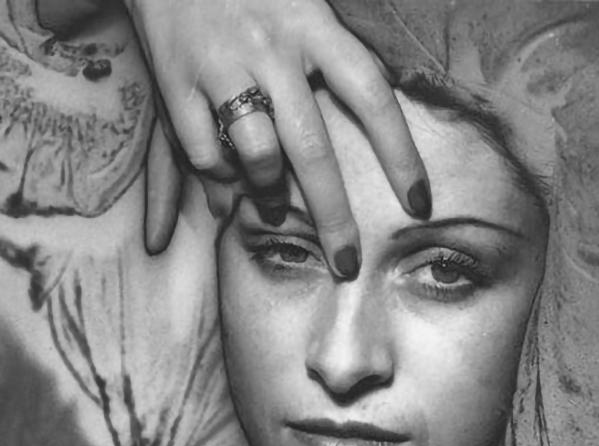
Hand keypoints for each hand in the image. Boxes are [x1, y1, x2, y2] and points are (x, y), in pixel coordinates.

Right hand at [125, 0, 430, 271]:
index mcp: (313, 22)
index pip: (371, 96)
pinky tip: (226, 193)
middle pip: (313, 148)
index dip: (401, 155)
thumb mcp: (304, 4)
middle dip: (333, 217)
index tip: (419, 205)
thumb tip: (392, 100)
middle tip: (347, 263)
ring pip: (258, 155)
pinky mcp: (175, 82)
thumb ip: (338, 54)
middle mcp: (271, 46)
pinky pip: (202, 153)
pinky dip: (219, 183)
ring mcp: (220, 64)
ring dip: (269, 195)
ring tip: (271, 208)